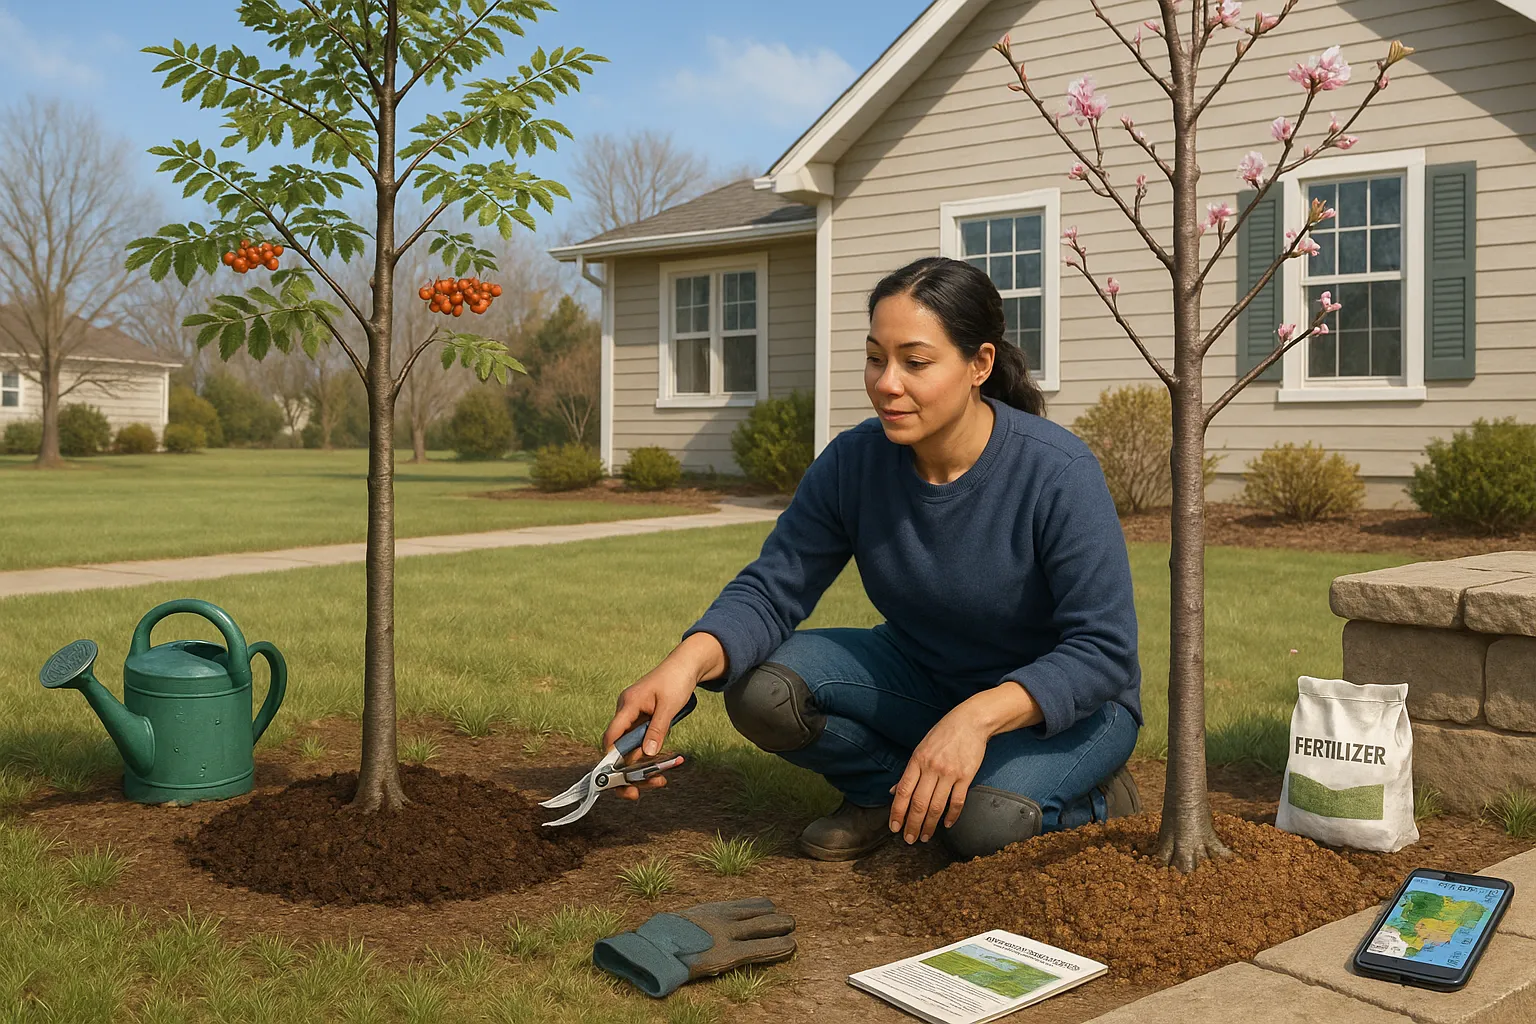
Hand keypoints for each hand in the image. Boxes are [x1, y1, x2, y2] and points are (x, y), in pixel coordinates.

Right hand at [601, 642, 714, 799]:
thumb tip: (647, 754)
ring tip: (660, 781)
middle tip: (636, 793)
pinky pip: (641, 743)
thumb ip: (658, 730)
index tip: (617, 780)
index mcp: (627, 705)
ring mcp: (634, 717)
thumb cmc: (677, 680)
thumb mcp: (669, 706)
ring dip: (642, 767)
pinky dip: (650, 756)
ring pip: (631, 749)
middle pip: (618, 748)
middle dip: (626, 771)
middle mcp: (626, 712)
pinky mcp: (643, 721)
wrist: (686, 665)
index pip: (611, 736)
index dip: (610, 759)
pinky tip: (663, 768)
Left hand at [889, 703, 989, 843]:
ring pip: (936, 806)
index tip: (894, 827)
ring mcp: (949, 773)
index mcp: (917, 760)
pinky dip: (951, 815)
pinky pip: (957, 801)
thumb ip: (909, 771)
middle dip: (912, 824)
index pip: (903, 791)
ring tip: (924, 837)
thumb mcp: (920, 748)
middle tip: (909, 840)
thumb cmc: (943, 734)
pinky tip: (946, 825)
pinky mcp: (966, 776)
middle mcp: (931, 768)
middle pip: (919, 803)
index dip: (897, 812)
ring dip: (929, 825)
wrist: (971, 722)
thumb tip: (895, 791)